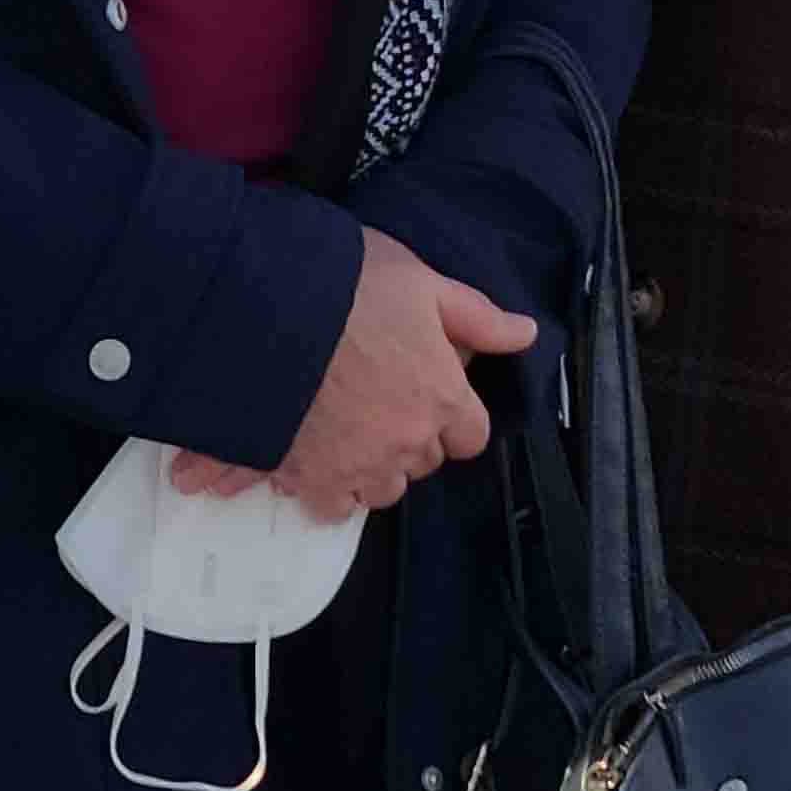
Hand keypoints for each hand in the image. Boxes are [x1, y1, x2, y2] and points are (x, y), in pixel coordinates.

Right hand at [174, 233, 545, 522]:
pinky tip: (310, 456)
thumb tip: (525, 333)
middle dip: (408, 439)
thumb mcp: (423, 284)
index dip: (451, 417)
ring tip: (342, 431)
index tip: (426, 395)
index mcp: (444, 398)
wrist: (264, 311)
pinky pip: (331, 506)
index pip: (471, 436)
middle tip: (376, 402)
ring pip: (381, 489)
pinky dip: (324, 488)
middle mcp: (409, 442)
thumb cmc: (348, 287)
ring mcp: (360, 466)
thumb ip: (477, 317)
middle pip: (424, 462)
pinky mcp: (311, 479)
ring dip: (370, 468)